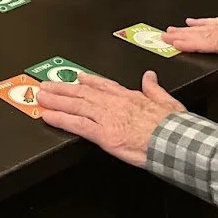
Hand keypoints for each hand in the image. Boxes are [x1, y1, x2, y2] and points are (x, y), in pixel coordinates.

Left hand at [36, 71, 184, 168]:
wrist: (176, 141)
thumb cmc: (174, 126)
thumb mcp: (168, 100)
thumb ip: (155, 88)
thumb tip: (150, 76)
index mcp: (130, 97)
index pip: (104, 86)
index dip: (88, 81)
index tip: (77, 77)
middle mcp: (114, 104)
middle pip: (83, 93)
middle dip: (63, 89)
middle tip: (46, 85)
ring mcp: (107, 117)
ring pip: (75, 105)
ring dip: (56, 100)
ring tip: (41, 97)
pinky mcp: (103, 134)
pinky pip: (77, 125)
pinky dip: (61, 119)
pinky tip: (48, 116)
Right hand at [162, 16, 217, 100]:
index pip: (215, 42)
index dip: (194, 43)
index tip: (176, 43)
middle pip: (208, 32)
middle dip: (185, 34)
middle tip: (164, 35)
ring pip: (212, 25)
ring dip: (190, 27)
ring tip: (172, 29)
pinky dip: (205, 21)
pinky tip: (195, 21)